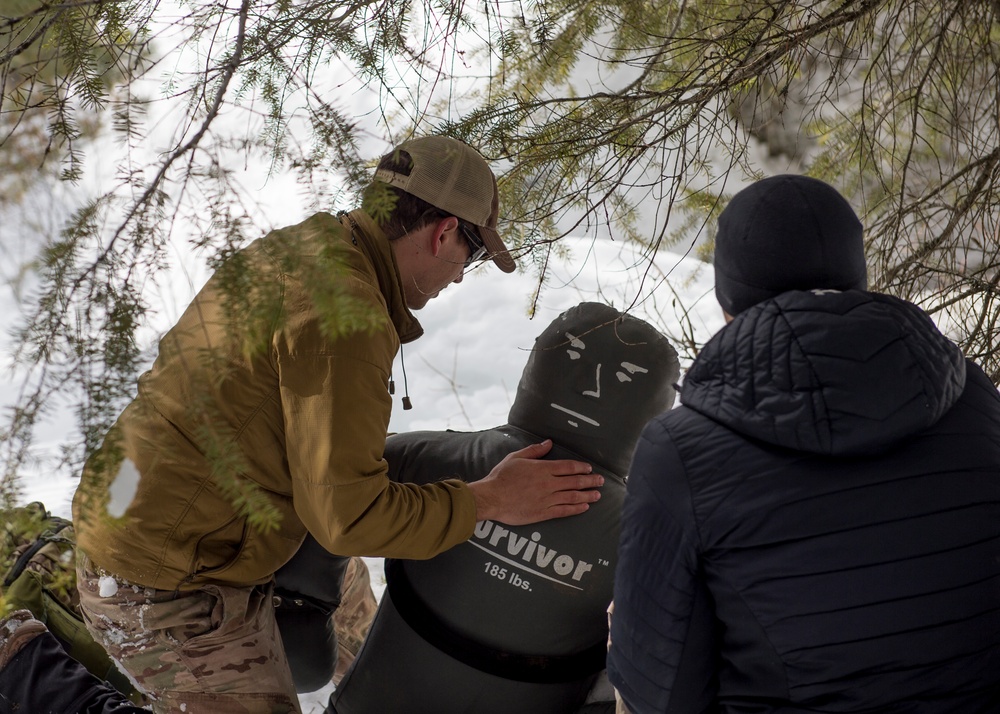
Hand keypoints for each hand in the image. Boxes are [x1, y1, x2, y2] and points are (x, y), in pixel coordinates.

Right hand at [467, 439, 602, 524]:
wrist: (492, 498)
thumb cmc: (501, 477)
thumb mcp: (516, 457)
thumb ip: (534, 451)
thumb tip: (548, 442)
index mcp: (542, 469)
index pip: (568, 467)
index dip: (581, 467)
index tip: (589, 469)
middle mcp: (548, 484)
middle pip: (575, 481)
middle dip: (590, 481)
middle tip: (601, 481)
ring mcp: (547, 499)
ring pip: (573, 497)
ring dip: (587, 496)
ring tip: (597, 495)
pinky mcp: (543, 513)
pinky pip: (564, 511)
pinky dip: (576, 509)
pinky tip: (584, 507)